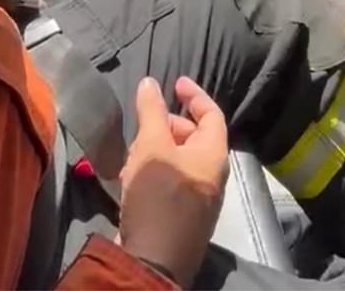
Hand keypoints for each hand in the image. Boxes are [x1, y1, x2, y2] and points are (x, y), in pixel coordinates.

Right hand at [116, 76, 229, 287]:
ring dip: (155, 151)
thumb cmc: (158, 197)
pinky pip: (170, 185)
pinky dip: (152, 174)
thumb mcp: (151, 147)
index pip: (211, 114)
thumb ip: (151, 112)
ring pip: (178, 162)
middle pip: (194, 138)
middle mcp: (212, 176)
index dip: (194, 95)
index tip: (175, 83)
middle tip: (144, 125)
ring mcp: (198, 200)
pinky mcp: (180, 219)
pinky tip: (129, 180)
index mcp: (214, 155)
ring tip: (132, 153)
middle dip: (167, 126)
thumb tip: (150, 83)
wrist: (152, 261)